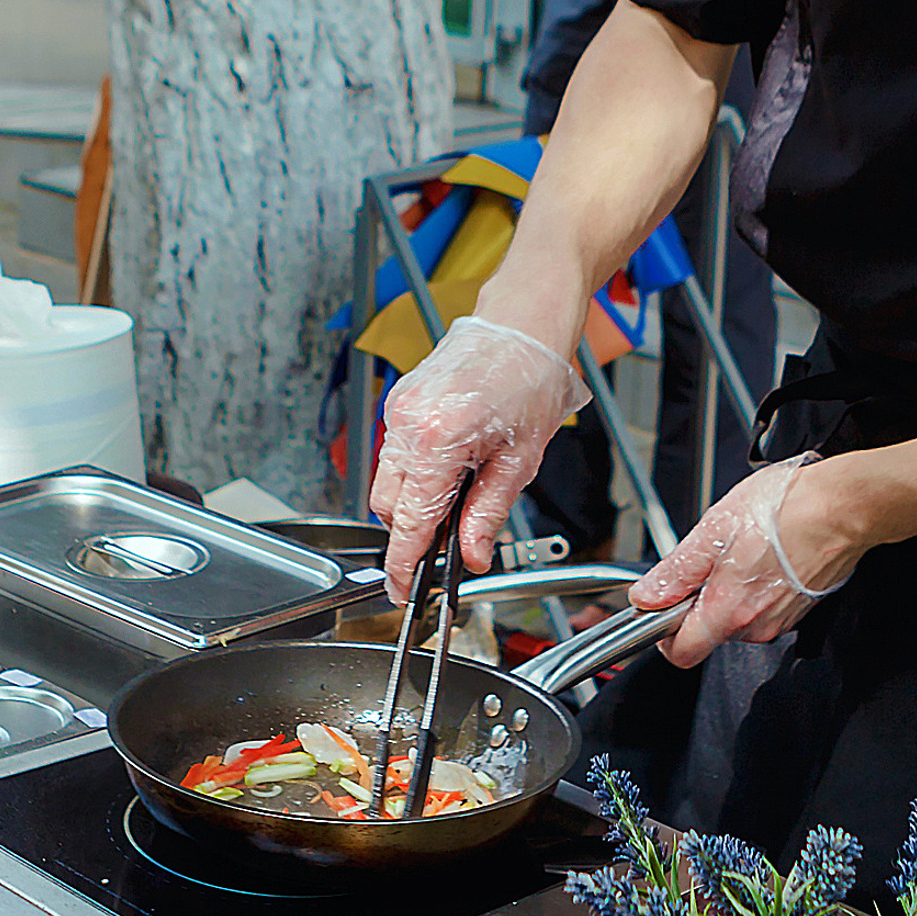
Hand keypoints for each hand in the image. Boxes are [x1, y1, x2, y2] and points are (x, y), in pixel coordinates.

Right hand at [371, 315, 590, 591]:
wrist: (521, 324)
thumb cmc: (530, 378)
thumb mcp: (520, 459)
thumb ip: (488, 513)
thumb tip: (471, 556)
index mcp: (438, 439)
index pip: (409, 522)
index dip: (403, 565)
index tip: (404, 591)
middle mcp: (408, 423)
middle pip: (388, 507)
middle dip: (410, 534)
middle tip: (445, 547)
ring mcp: (398, 410)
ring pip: (386, 482)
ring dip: (412, 503)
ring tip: (458, 496)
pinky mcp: (399, 401)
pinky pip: (393, 454)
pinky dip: (413, 473)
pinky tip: (448, 467)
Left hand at [630, 456, 862, 667]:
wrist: (844, 507)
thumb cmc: (787, 509)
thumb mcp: (714, 530)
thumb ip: (676, 571)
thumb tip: (647, 596)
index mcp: (729, 611)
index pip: (681, 653)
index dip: (663, 632)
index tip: (662, 606)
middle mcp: (756, 626)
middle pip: (708, 631)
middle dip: (701, 598)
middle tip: (711, 557)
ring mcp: (781, 620)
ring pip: (736, 617)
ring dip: (730, 588)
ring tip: (744, 547)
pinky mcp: (799, 609)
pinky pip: (762, 606)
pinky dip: (756, 584)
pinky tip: (766, 551)